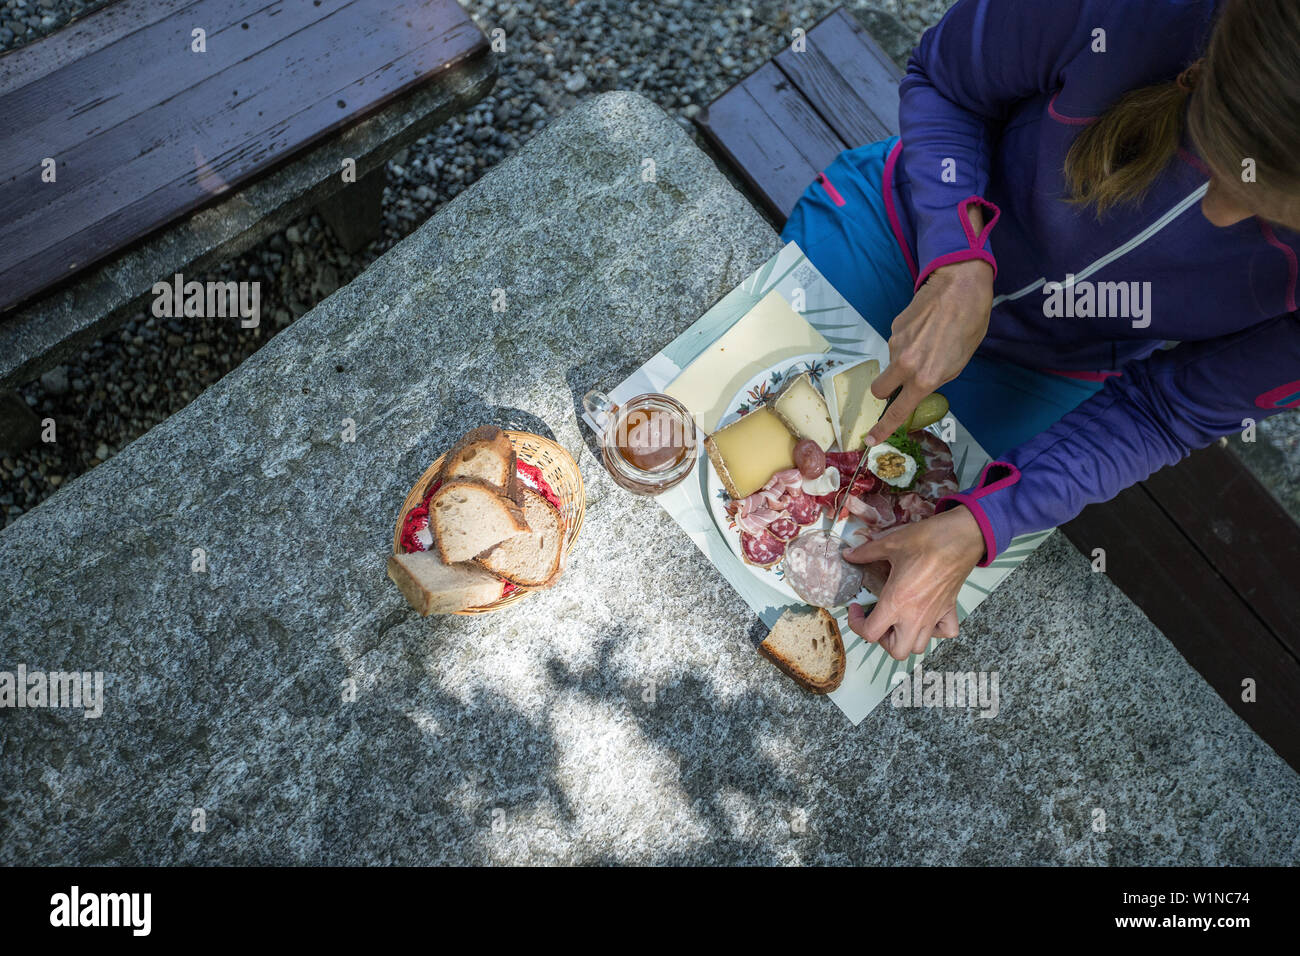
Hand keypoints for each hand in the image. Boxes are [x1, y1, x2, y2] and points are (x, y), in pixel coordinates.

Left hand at [843, 505, 985, 659]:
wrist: (961, 537)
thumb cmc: (927, 540)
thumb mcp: (890, 543)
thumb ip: (866, 553)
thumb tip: (850, 555)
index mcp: (896, 602)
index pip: (870, 633)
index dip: (856, 624)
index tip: (857, 608)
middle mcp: (915, 616)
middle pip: (896, 651)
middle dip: (882, 640)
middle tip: (878, 619)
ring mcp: (934, 616)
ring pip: (919, 647)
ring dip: (905, 639)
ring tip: (898, 620)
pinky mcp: (950, 610)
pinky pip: (945, 632)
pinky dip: (936, 631)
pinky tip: (927, 617)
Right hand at [864, 257, 993, 446]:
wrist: (960, 285)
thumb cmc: (970, 324)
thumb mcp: (960, 362)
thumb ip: (936, 378)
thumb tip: (919, 385)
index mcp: (925, 377)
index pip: (897, 411)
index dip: (883, 427)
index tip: (871, 439)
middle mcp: (905, 363)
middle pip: (880, 389)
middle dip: (886, 391)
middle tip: (901, 382)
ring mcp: (896, 343)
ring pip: (892, 362)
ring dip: (904, 359)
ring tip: (930, 341)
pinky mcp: (894, 327)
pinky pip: (897, 342)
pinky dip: (908, 340)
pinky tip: (926, 327)